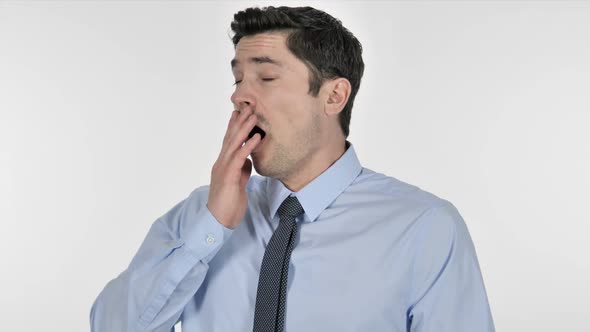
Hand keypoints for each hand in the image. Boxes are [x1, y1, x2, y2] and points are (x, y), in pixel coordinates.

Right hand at [207, 109, 261, 228]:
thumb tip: (248, 160)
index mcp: (223, 164)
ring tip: (254, 115)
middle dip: (239, 121)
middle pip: (230, 138)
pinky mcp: (229, 176)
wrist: (218, 221)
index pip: (229, 141)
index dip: (234, 126)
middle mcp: (221, 163)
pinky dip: (248, 146)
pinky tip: (256, 137)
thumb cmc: (228, 204)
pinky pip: (240, 158)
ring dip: (244, 128)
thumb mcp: (238, 183)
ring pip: (234, 143)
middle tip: (248, 106)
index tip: (240, 112)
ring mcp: (223, 168)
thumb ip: (241, 171)